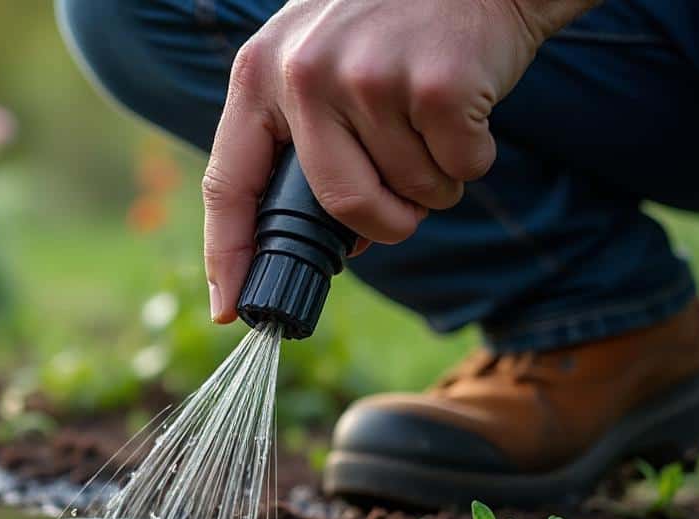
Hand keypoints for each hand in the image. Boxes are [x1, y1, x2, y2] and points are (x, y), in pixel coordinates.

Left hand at [202, 0, 597, 322]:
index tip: (228, 309)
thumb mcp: (317, 57)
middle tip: (404, 214)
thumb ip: (303, 138)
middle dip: (381, 227)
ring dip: (434, 184)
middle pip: (337, 205)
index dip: (226, 256)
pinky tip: (467, 107)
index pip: (226, 184)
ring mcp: (367, 76)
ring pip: (407, 192)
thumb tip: (329, 247)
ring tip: (435, 123)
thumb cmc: (394, 25)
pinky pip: (457, 170)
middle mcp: (303, 74)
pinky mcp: (435, 83)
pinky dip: (472, 159)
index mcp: (260, 73)